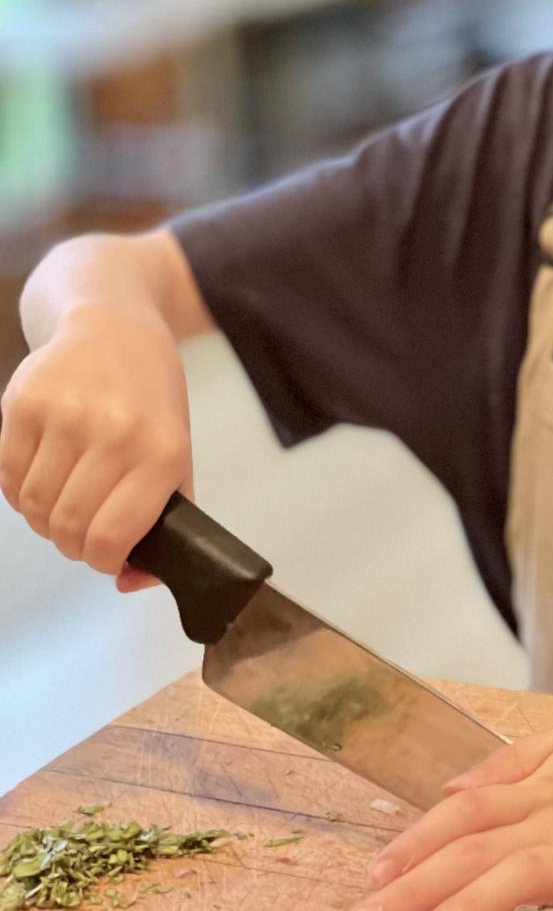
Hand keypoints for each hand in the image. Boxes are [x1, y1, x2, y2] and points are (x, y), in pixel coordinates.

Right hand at [0, 303, 191, 587]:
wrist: (113, 328)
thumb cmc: (150, 401)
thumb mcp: (178, 453)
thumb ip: (166, 519)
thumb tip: (129, 582)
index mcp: (162, 452)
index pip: (112, 538)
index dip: (103, 560)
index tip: (105, 556)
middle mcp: (114, 433)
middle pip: (69, 527)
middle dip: (73, 544)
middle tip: (81, 535)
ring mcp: (64, 416)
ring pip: (33, 506)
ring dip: (45, 520)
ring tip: (63, 505)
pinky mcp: (22, 403)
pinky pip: (7, 477)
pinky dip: (19, 493)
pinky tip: (42, 480)